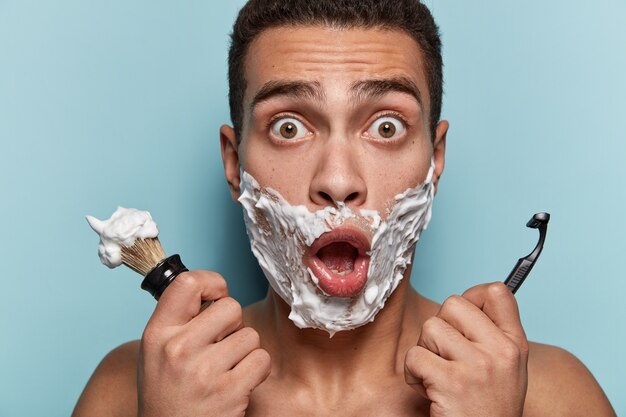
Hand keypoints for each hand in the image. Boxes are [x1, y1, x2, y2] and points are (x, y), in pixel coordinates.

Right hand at [138, 271, 270, 416]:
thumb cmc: (168, 393)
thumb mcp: (157, 352)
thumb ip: (179, 320)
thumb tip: (212, 288)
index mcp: (158, 333)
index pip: (188, 283)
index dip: (212, 283)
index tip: (217, 295)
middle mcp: (178, 348)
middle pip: (231, 307)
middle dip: (233, 325)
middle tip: (220, 346)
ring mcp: (204, 371)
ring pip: (250, 335)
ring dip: (244, 351)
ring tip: (225, 369)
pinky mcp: (229, 391)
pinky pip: (262, 359)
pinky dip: (256, 371)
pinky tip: (237, 383)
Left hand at [405, 282, 528, 416]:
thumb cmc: (487, 407)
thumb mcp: (505, 367)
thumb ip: (491, 333)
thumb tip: (469, 296)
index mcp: (515, 344)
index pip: (497, 292)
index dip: (472, 296)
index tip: (462, 318)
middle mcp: (501, 351)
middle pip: (453, 304)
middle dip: (440, 328)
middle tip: (446, 355)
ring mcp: (478, 366)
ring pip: (430, 328)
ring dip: (425, 351)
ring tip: (438, 375)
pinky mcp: (452, 382)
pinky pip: (415, 356)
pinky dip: (414, 374)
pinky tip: (428, 390)